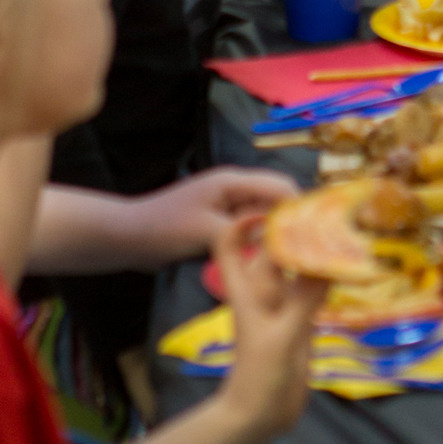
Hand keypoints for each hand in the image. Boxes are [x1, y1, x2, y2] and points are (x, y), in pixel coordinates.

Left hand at [141, 165, 297, 259]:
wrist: (129, 237)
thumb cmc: (164, 229)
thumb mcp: (207, 231)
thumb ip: (245, 232)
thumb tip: (279, 240)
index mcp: (233, 182)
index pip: (281, 186)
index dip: (300, 208)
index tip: (313, 236)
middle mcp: (234, 189)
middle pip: (276, 200)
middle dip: (290, 223)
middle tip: (302, 253)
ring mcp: (227, 205)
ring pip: (264, 216)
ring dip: (273, 235)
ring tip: (286, 260)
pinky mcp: (220, 221)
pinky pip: (249, 228)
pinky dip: (258, 241)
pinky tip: (263, 261)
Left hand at [211, 215, 324, 441]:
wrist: (259, 416)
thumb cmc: (261, 375)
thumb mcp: (284, 335)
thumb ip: (305, 298)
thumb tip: (327, 259)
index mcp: (248, 290)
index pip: (235, 243)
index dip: (248, 220)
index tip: (276, 203)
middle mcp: (264, 292)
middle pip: (273, 250)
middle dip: (293, 229)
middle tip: (327, 209)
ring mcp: (282, 306)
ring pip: (297, 268)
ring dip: (314, 252)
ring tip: (345, 231)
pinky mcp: (300, 322)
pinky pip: (313, 290)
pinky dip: (328, 277)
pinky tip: (350, 269)